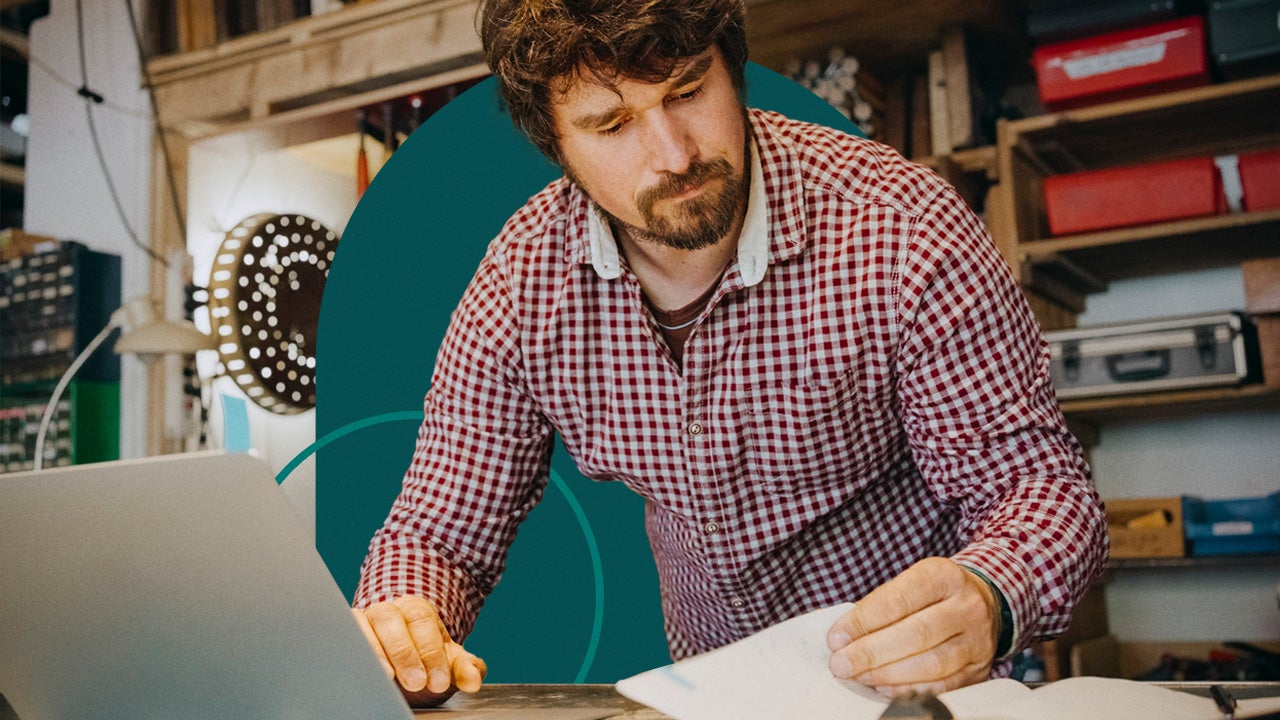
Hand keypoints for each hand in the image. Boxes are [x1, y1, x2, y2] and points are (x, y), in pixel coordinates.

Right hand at [352, 595, 487, 706]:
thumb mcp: (445, 663)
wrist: (398, 661)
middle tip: (418, 683)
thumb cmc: (422, 660)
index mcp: (416, 610)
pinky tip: (359, 673)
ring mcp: (362, 621)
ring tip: (387, 678)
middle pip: (392, 620)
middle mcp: (387, 611)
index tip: (439, 681)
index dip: (431, 652)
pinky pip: (341, 638)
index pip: (423, 622)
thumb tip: (475, 679)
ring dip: (375, 653)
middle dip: (406, 653)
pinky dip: (349, 653)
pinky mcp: (342, 635)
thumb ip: (463, 668)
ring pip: (362, 626)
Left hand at [825, 557, 996, 697]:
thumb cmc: (934, 593)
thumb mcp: (911, 583)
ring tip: (859, 675)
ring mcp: (977, 640)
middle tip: (841, 663)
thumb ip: (880, 605)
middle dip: (871, 652)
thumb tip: (844, 636)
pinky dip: (910, 689)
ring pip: (931, 664)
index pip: (898, 601)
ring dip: (887, 674)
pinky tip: (885, 687)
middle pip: (916, 634)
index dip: (863, 621)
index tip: (837, 637)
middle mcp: (966, 607)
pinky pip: (944, 686)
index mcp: (943, 576)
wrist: (983, 600)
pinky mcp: (980, 669)